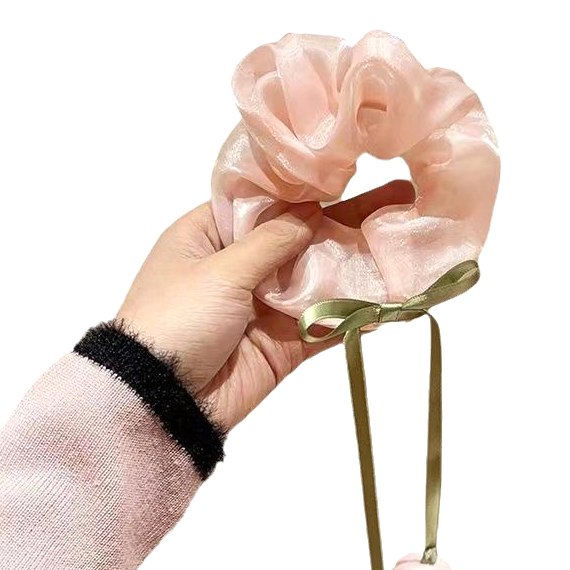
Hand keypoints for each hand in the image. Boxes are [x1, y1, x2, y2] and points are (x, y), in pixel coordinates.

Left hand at [118, 180, 414, 429]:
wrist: (160, 401)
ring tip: (410, 246)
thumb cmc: (173, 321)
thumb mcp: (218, 270)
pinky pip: (326, 325)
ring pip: (322, 280)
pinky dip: (357, 316)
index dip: (311, 187)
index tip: (355, 167)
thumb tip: (312, 212)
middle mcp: (242, 266)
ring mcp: (266, 306)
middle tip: (403, 198)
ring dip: (364, 266)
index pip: (269, 201)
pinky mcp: (284, 345)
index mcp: (212, 235)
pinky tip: (394, 301)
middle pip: (306, 237)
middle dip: (352, 221)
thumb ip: (271, 241)